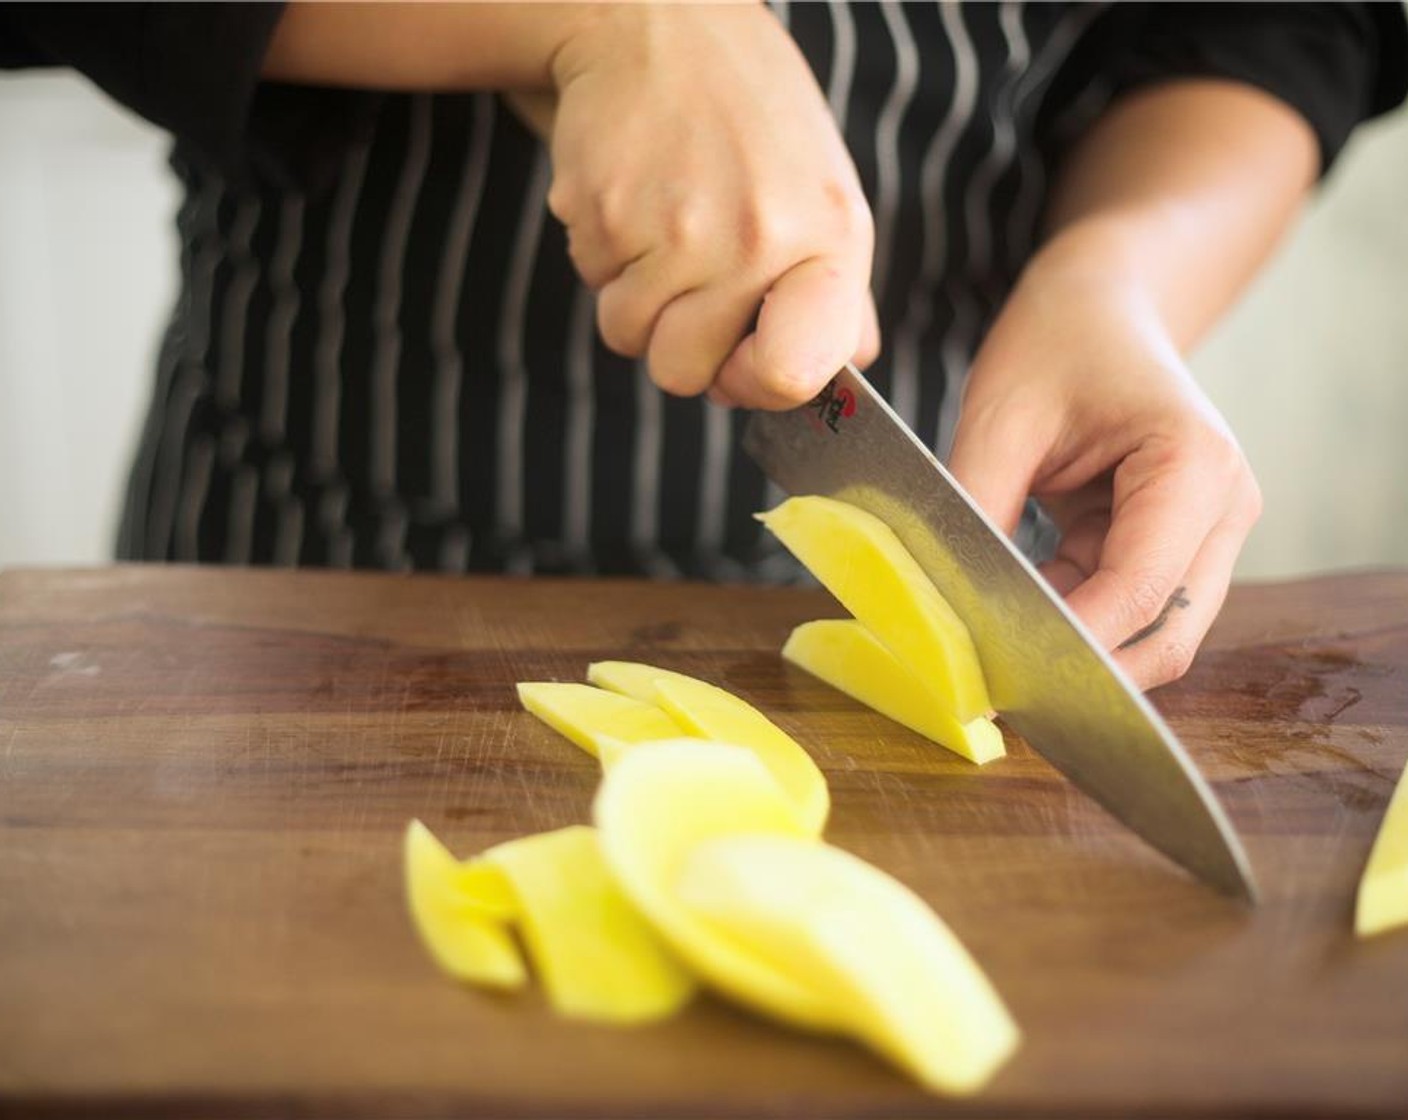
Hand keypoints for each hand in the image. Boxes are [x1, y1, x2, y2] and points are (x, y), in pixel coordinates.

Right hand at [544, 5, 878, 407]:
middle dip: (679, 342)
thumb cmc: (753, 118)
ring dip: (636, 298)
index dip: (755, 384)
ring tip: (665, 225)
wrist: (660, 22)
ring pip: (627, 337)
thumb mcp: (826, 195)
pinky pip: (590, 283)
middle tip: (693, 277)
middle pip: (684, 375)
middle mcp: (753, 241)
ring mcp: (672, 230)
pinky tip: (635, 196)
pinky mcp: (602, 213)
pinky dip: (605, 254)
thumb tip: (844, 375)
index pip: (789, 375)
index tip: (747, 357)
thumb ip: (839, 296)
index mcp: (826, 242)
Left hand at [947, 234, 1261, 688]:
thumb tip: (949, 604)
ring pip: (1151, 634)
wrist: (1100, 307)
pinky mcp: (1173, 547)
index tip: (997, 673)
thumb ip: (978, 509)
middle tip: (992, 686)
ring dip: (1078, 650)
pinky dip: (1073, 623)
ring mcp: (1205, 533)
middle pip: (1165, 635)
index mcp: (1194, 464)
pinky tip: (1013, 620)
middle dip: (1084, 667)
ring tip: (995, 653)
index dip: (1072, 644)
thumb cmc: (1056, 343)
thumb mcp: (1000, 417)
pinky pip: (1126, 608)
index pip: (1141, 590)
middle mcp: (1221, 508)